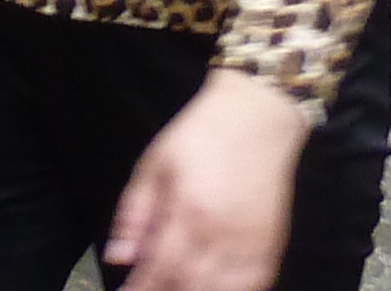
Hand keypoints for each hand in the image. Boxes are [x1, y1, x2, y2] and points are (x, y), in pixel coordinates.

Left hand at [109, 70, 311, 290]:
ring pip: (222, 290)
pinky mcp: (271, 244)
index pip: (161, 267)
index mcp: (189, 210)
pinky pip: (254, 285)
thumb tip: (119, 257)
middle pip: (191, 284)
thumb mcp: (155, 163)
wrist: (256, 117)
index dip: (142, 288)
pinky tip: (216, 288)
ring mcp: (250, 242)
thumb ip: (134, 213)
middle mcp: (222, 232)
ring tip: (177, 288)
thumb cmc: (201, 136)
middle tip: (149, 289)